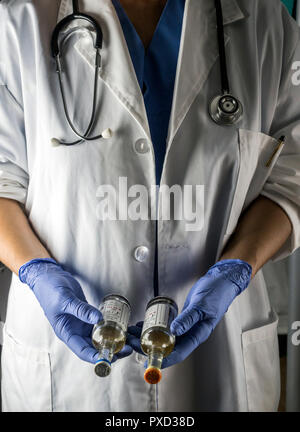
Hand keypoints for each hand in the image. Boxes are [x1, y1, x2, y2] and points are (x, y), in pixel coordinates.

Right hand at [19, 258, 132, 363]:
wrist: (49, 277)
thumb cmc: (50, 290)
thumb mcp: (65, 300)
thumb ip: (81, 310)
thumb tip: (98, 319)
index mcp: (66, 332)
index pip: (83, 351)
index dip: (97, 357)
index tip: (111, 358)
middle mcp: (75, 332)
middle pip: (94, 347)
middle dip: (111, 350)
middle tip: (127, 348)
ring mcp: (82, 324)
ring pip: (100, 337)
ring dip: (114, 340)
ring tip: (130, 340)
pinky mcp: (88, 316)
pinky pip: (101, 324)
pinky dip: (111, 327)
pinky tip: (123, 327)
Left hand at [127, 259, 251, 368]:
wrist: (221, 281)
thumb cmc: (217, 293)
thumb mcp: (201, 306)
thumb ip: (188, 318)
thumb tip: (174, 331)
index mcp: (198, 334)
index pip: (179, 353)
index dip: (164, 359)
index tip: (149, 362)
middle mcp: (190, 333)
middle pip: (169, 346)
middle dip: (150, 347)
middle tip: (133, 342)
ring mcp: (186, 326)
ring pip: (165, 337)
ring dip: (149, 337)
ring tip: (133, 333)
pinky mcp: (182, 318)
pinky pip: (166, 326)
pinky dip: (155, 326)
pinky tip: (143, 324)